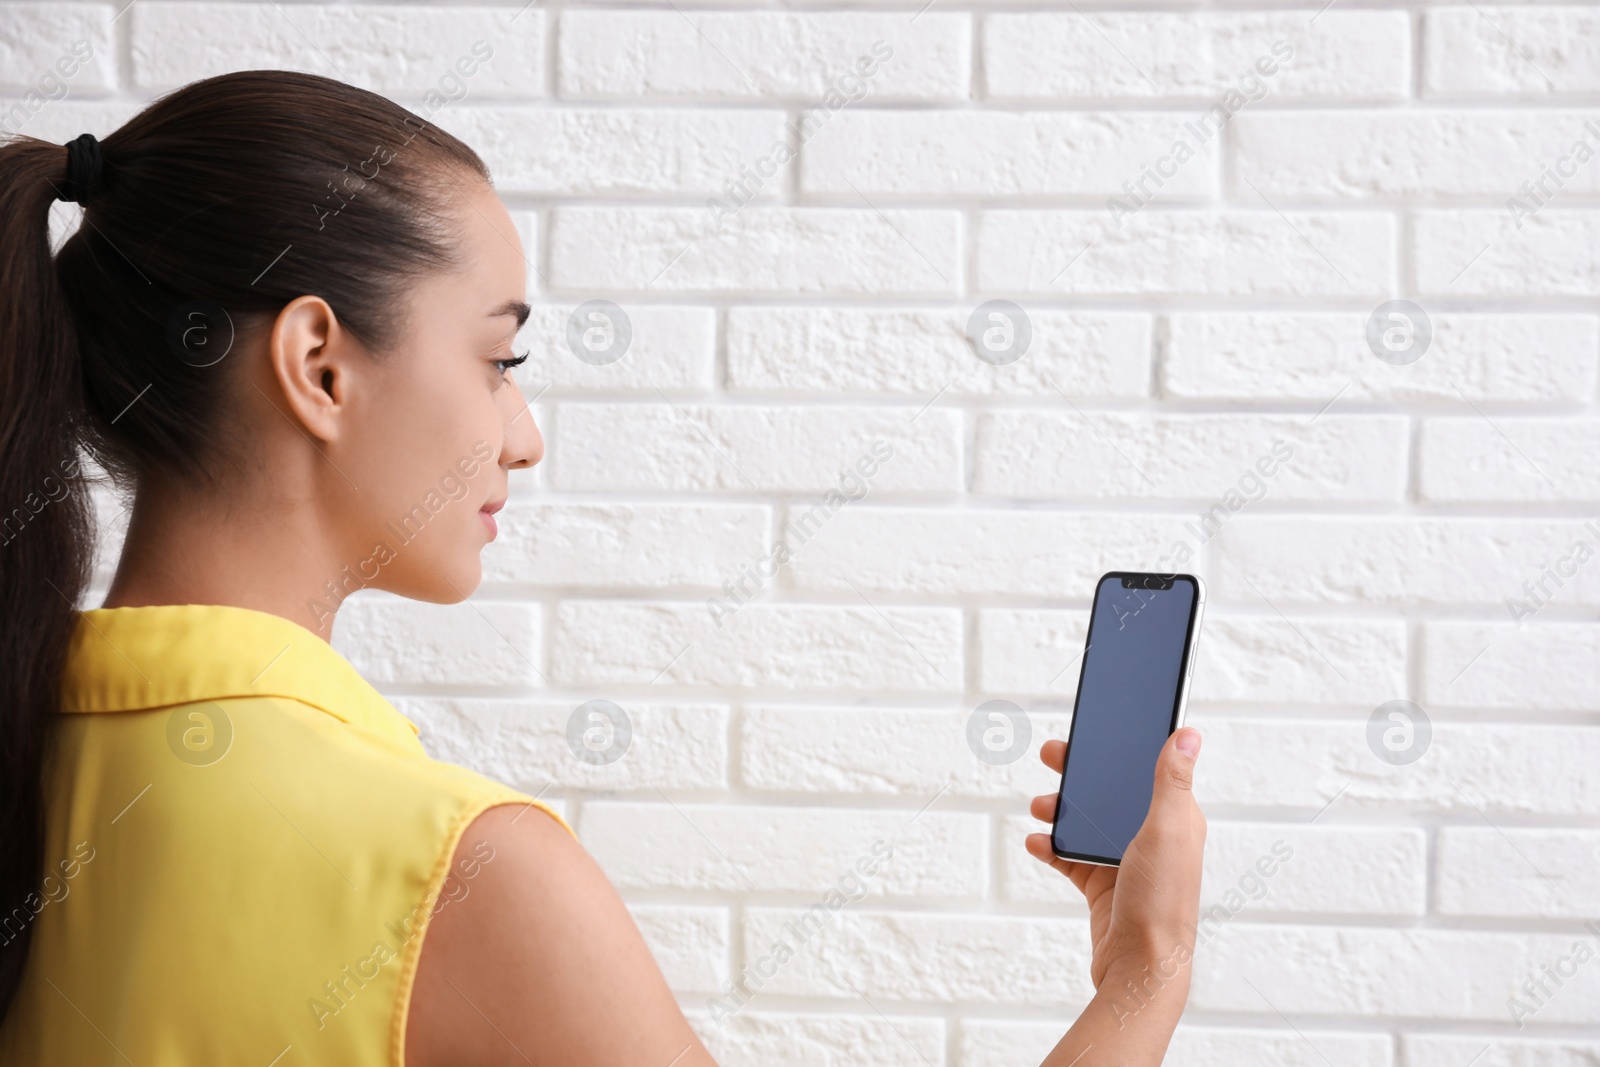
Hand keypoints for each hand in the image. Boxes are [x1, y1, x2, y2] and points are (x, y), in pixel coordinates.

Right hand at [1025, 728, 1206, 990]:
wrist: (1140, 969)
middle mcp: (1152, 837)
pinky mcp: (1104, 885)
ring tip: (1041, 806)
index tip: (1097, 725)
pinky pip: (1071, 857)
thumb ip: (1172, 781)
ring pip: (1087, 822)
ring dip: (1061, 810)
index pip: (1148, 768)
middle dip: (1081, 774)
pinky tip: (1037, 842)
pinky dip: (1051, 847)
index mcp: (1175, 818)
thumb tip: (1189, 733)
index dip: (1124, 746)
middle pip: (1111, 791)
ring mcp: (1126, 862)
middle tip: (1053, 754)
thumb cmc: (1161, 903)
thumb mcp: (1167, 831)